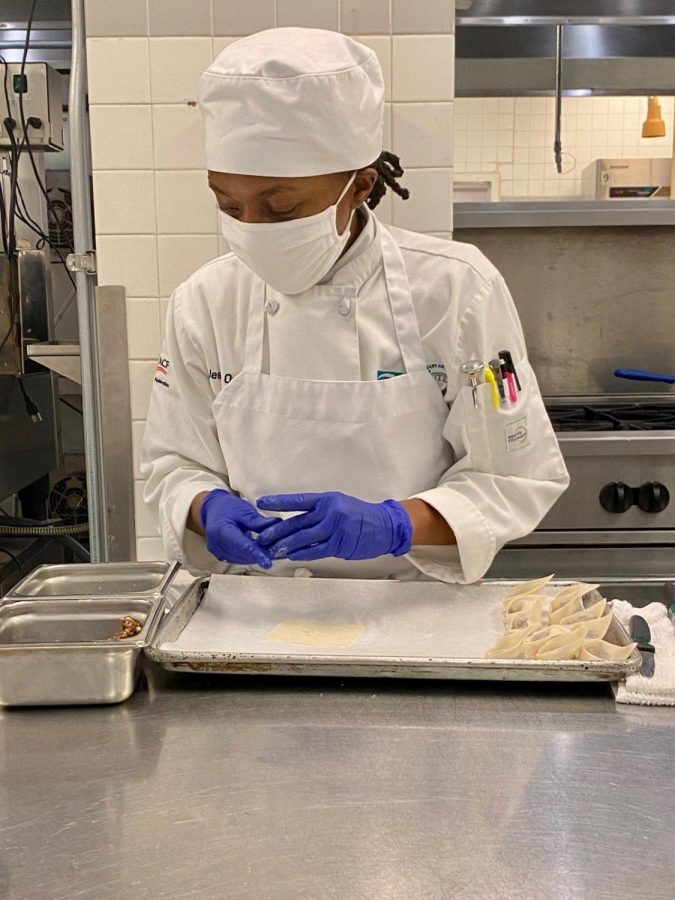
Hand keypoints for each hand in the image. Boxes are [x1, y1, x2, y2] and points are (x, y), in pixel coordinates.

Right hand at [200, 490, 280, 568]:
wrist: (213, 510)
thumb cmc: (228, 508)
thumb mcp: (244, 510)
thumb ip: (258, 521)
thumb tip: (276, 525)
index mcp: (221, 530)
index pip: (241, 545)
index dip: (256, 554)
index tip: (268, 563)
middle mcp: (217, 544)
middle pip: (243, 554)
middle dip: (260, 554)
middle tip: (278, 552)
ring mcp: (218, 551)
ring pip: (242, 559)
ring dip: (256, 557)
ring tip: (271, 551)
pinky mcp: (221, 555)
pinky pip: (238, 559)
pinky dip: (250, 556)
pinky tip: (260, 552)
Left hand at [256, 492, 412, 561]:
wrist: (385, 525)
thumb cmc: (361, 515)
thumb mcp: (339, 504)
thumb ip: (319, 512)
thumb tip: (296, 524)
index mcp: (327, 499)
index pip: (298, 500)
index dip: (278, 502)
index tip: (261, 503)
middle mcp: (329, 511)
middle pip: (297, 522)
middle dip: (277, 531)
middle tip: (262, 538)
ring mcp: (335, 528)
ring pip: (303, 538)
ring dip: (286, 546)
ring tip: (272, 550)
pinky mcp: (340, 544)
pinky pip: (316, 550)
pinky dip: (302, 553)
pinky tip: (291, 556)